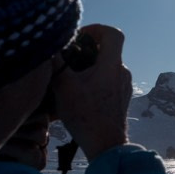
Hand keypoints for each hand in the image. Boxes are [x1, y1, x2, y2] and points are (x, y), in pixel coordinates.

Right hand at [51, 24, 132, 161]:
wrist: (106, 144)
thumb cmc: (85, 115)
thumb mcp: (64, 87)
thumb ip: (57, 63)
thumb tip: (49, 46)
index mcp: (112, 65)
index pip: (114, 33)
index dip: (96, 29)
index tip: (79, 36)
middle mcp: (122, 72)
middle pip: (109, 49)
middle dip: (88, 48)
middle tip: (70, 57)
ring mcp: (125, 85)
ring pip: (108, 65)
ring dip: (91, 65)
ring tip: (71, 76)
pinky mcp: (122, 96)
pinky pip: (110, 78)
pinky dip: (96, 77)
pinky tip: (80, 91)